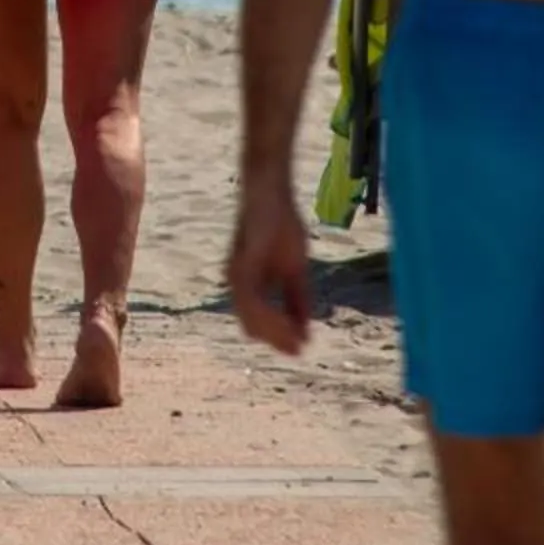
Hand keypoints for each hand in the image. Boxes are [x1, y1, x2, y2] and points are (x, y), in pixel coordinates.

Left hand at [227, 178, 313, 356]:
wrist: (272, 193)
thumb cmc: (281, 225)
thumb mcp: (295, 269)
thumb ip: (298, 298)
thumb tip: (307, 329)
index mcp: (248, 285)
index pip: (258, 322)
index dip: (278, 337)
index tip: (300, 349)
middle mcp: (237, 284)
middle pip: (252, 326)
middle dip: (277, 340)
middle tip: (300, 351)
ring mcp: (237, 276)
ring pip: (251, 318)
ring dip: (276, 333)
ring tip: (297, 342)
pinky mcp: (242, 266)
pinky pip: (254, 301)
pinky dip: (272, 317)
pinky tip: (290, 324)